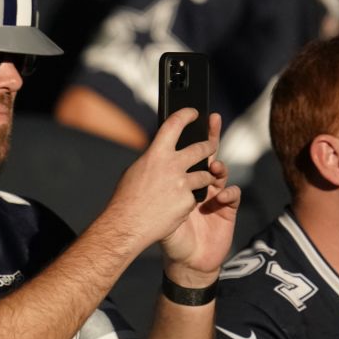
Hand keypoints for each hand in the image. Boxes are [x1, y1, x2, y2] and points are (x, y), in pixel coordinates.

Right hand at [99, 108, 221, 254]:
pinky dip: (189, 201)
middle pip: (201, 149)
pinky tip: (175, 207)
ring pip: (206, 175)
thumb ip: (153, 160)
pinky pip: (195, 197)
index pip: (175, 124)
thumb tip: (162, 154)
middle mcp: (172, 165)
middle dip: (210, 145)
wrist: (128, 225)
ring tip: (196, 182)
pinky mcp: (188, 202)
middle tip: (212, 144)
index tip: (194, 113)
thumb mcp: (136, 170)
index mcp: (156, 154)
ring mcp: (183, 184)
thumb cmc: (127, 199)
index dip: (186, 115)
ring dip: (205, 178)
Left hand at [158, 115, 240, 286]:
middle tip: (212, 124)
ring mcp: (214, 195)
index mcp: (179, 179)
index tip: (194, 112)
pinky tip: (219, 196)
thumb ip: (157, 183)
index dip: (191, 132)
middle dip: (210, 138)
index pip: (186, 151)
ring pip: (221, 173)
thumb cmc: (166, 233)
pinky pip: (232, 195)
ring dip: (218, 168)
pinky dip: (227, 192)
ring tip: (214, 167)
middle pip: (207, 155)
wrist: (185, 261)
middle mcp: (198, 183)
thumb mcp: (158, 206)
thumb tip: (150, 158)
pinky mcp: (227, 210)